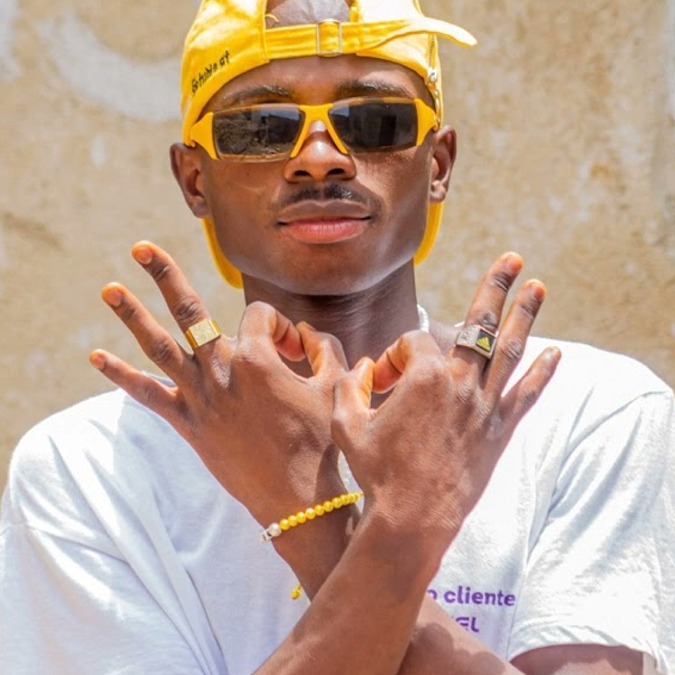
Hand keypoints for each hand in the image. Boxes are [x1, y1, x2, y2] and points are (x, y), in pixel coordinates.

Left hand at [89, 241, 347, 523]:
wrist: (297, 496)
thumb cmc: (321, 440)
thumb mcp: (335, 385)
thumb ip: (325, 348)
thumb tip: (306, 332)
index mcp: (257, 358)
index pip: (259, 317)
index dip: (279, 326)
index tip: (295, 351)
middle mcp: (221, 371)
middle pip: (189, 312)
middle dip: (164, 276)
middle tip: (139, 248)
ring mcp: (200, 398)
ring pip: (160, 347)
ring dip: (133, 316)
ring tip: (108, 289)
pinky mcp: (189, 424)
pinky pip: (149, 396)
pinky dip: (122, 376)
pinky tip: (97, 358)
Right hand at [331, 253, 559, 549]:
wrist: (412, 519)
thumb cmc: (376, 473)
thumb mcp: (346, 424)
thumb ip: (350, 386)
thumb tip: (363, 370)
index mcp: (423, 377)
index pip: (412, 343)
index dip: (393, 358)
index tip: (381, 384)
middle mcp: (460, 383)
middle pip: (480, 323)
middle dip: (496, 287)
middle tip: (513, 259)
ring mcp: (484, 407)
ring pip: (509, 351)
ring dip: (525, 316)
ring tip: (539, 286)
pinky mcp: (499, 431)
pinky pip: (527, 395)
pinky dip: (543, 373)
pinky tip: (558, 353)